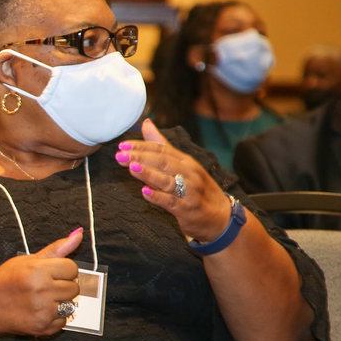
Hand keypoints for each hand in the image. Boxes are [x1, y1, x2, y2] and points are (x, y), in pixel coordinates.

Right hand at [0, 228, 83, 336]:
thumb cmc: (6, 280)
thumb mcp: (28, 260)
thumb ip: (56, 249)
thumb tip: (79, 234)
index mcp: (38, 270)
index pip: (72, 268)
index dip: (62, 270)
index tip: (50, 273)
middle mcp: (41, 291)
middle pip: (74, 288)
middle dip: (62, 286)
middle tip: (44, 287)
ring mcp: (43, 311)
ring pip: (71, 305)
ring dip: (59, 303)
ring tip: (41, 300)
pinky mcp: (42, 327)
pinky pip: (63, 321)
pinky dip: (54, 318)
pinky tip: (39, 311)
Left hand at [117, 119, 231, 241]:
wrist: (220, 216)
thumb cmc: (196, 189)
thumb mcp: (182, 165)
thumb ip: (162, 146)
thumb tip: (146, 123)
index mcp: (186, 161)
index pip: (161, 149)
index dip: (141, 146)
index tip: (122, 145)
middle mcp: (189, 173)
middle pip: (163, 162)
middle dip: (140, 157)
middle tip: (120, 155)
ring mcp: (190, 191)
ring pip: (167, 180)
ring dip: (148, 174)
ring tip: (131, 168)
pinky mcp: (188, 208)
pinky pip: (171, 201)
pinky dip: (158, 197)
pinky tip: (145, 192)